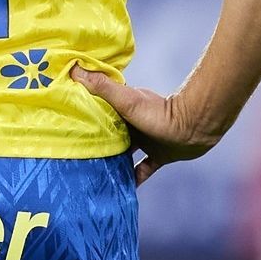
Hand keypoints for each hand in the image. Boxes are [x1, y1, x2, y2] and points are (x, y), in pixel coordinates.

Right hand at [72, 66, 216, 184]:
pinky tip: (122, 190)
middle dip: (95, 142)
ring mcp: (146, 140)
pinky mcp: (159, 156)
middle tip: (75, 155)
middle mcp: (133, 124)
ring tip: (93, 173)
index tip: (65, 123)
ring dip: (112, 161)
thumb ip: (102, 87)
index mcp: (123, 108)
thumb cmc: (159, 113)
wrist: (195, 128)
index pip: (98, 110)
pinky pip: (142, 170)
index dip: (83, 115)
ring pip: (123, 152)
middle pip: (109, 133)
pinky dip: (133, 178)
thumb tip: (74, 69)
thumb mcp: (126, 100)